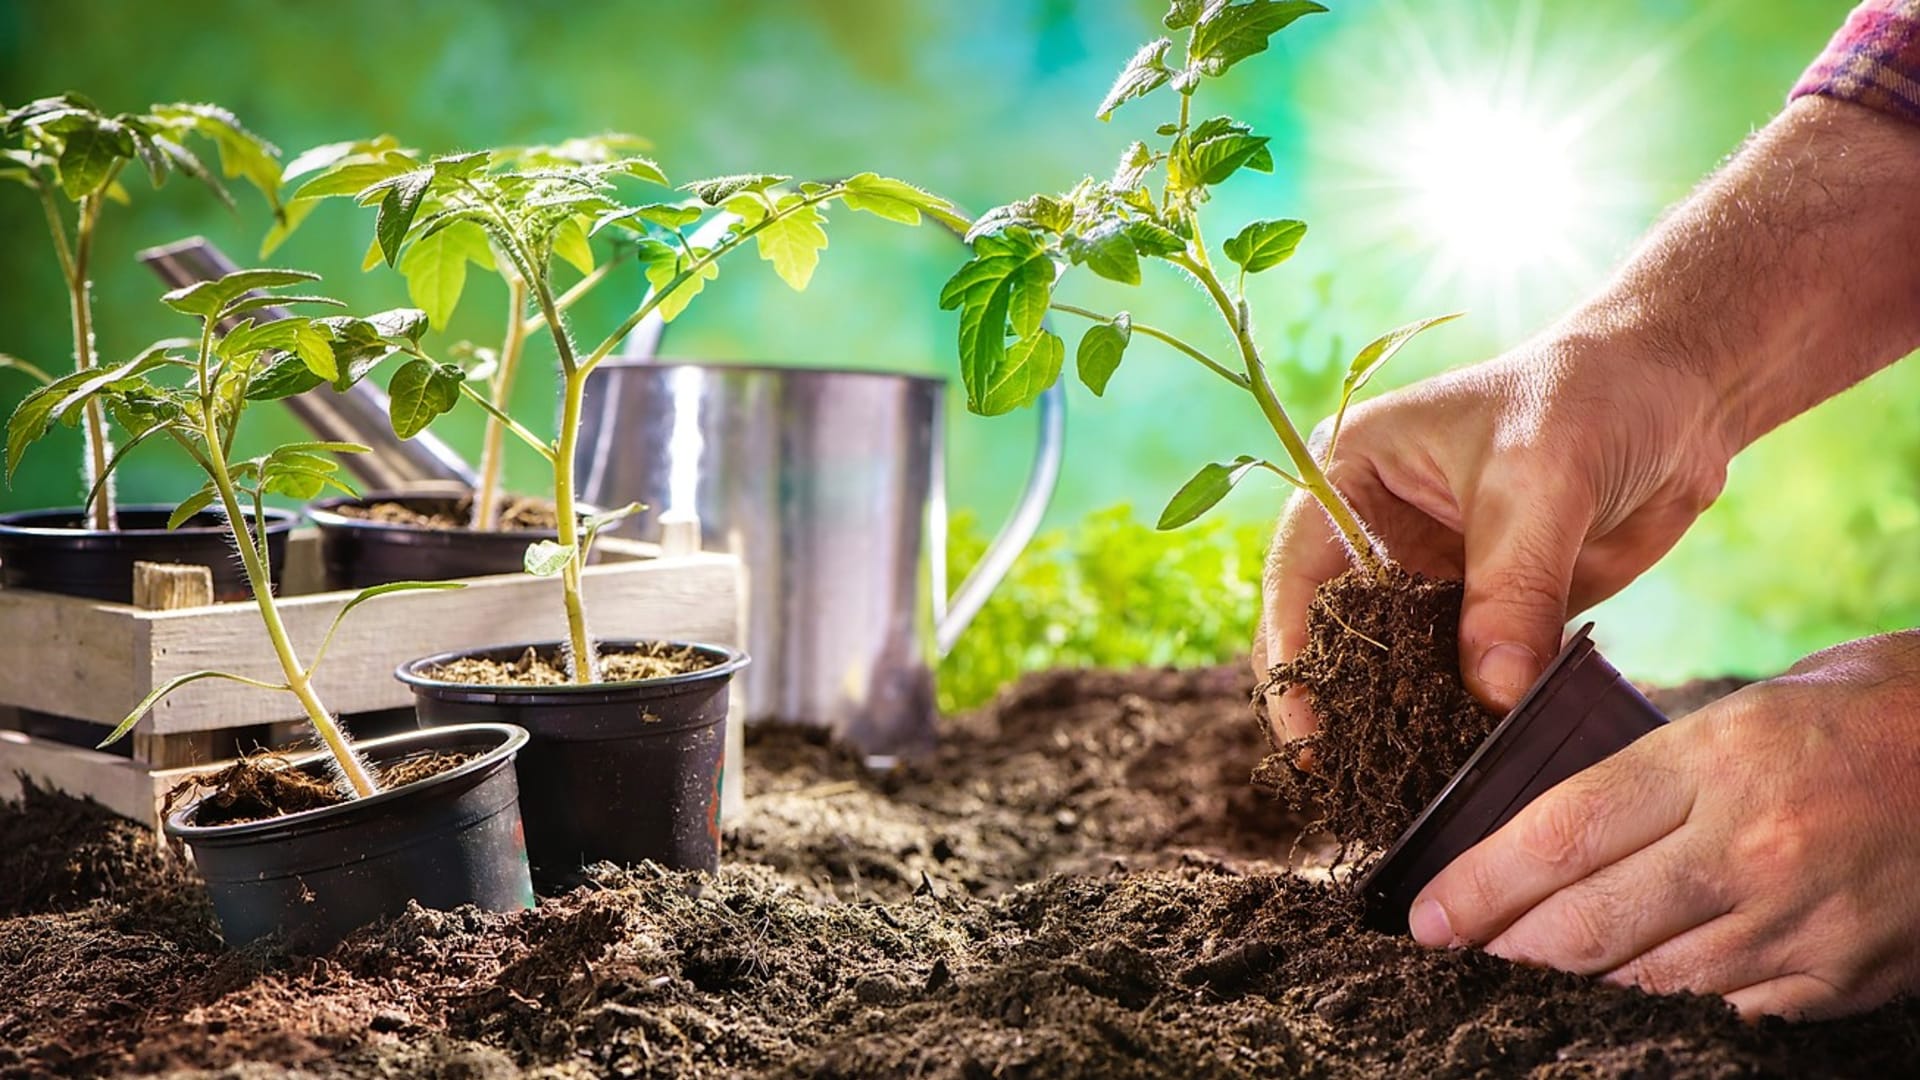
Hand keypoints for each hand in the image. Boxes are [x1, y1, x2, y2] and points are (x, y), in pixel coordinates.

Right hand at [1252, 333, 1733, 738]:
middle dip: (1341, 705)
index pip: (1298, 577)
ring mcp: (1435, 579)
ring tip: (1404, 790)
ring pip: (1400, 668)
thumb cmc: (1591, 396)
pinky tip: (1473, 763)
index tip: (1307, 731)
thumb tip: (1490, 694)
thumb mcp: (1541, 478)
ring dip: (1406, 721)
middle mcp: (1378, 534)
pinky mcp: (1493, 614)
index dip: (1295, 654)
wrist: (1683, 394)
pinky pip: (1468, 681)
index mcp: (1351, 478)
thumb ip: (1513, 584)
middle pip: (1337, 636)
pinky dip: (1469, 721)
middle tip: (1348, 782)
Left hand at [1407, 633, 1919, 1018]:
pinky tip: (1618, 1003)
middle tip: (1449, 956)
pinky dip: (1661, 1009)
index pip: (1563, 832)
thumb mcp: (1749, 709)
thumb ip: (1656, 766)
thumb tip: (1556, 826)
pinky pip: (1721, 1013)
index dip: (1482, 883)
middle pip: (1590, 921)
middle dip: (1503, 947)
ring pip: (1646, 980)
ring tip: (1514, 981)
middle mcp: (1753, 846)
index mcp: (1720, 758)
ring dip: (1567, 988)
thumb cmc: (1865, 714)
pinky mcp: (1839, 979)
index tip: (1428, 912)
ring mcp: (1799, 922)